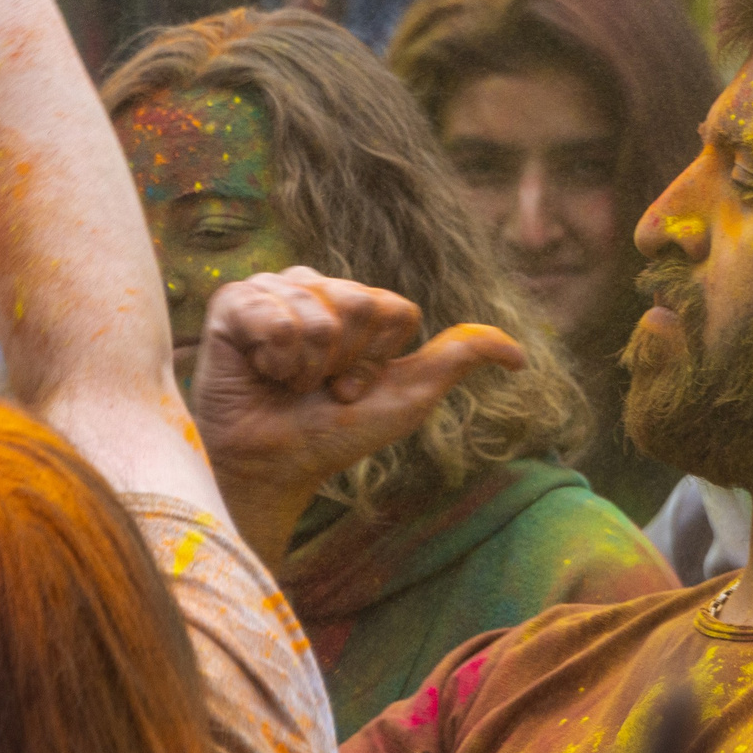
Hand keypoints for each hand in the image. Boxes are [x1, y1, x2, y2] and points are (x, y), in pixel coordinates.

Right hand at [189, 267, 526, 555]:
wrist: (273, 464)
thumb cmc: (335, 433)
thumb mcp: (408, 397)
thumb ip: (459, 361)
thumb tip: (519, 356)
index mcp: (359, 305)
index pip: (391, 309)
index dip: (377, 359)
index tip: (352, 388)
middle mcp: (319, 289)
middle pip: (357, 303)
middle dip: (342, 360)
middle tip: (317, 387)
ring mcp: (275, 291)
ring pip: (316, 310)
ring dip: (306, 364)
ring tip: (287, 382)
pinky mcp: (233, 303)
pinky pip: (269, 310)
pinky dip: (271, 353)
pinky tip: (261, 369)